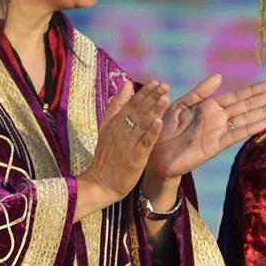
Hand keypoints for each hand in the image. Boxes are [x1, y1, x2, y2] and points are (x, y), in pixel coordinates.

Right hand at [77, 80, 168, 218]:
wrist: (100, 182)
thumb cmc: (106, 155)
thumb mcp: (107, 126)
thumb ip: (117, 105)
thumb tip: (127, 84)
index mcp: (115, 122)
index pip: (132, 104)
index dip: (145, 93)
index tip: (157, 82)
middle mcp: (121, 130)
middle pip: (138, 111)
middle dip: (152, 97)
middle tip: (165, 85)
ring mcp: (128, 144)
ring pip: (142, 124)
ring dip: (154, 111)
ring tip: (165, 99)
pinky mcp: (134, 157)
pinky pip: (144, 143)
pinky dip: (151, 132)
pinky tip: (159, 122)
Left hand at [146, 76, 265, 179]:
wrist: (154, 153)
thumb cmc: (163, 128)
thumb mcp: (180, 105)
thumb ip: (200, 92)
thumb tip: (219, 77)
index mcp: (210, 107)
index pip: (238, 96)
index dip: (255, 90)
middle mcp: (218, 118)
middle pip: (247, 106)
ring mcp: (218, 132)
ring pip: (246, 119)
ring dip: (264, 112)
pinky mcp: (214, 146)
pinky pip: (234, 135)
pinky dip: (248, 129)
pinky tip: (263, 124)